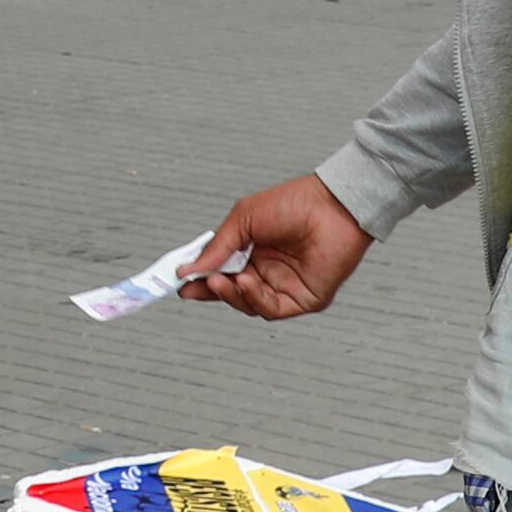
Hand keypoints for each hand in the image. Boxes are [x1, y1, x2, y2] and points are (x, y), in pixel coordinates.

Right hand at [180, 175, 370, 322]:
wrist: (332, 206)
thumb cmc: (292, 203)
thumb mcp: (243, 219)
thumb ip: (217, 247)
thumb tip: (188, 270)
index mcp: (254, 251)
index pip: (222, 272)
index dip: (201, 279)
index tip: (180, 282)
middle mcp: (268, 271)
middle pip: (232, 293)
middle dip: (211, 291)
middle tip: (192, 288)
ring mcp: (286, 287)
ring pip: (248, 304)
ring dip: (231, 295)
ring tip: (223, 280)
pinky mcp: (304, 299)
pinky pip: (271, 309)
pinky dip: (254, 298)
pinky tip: (246, 282)